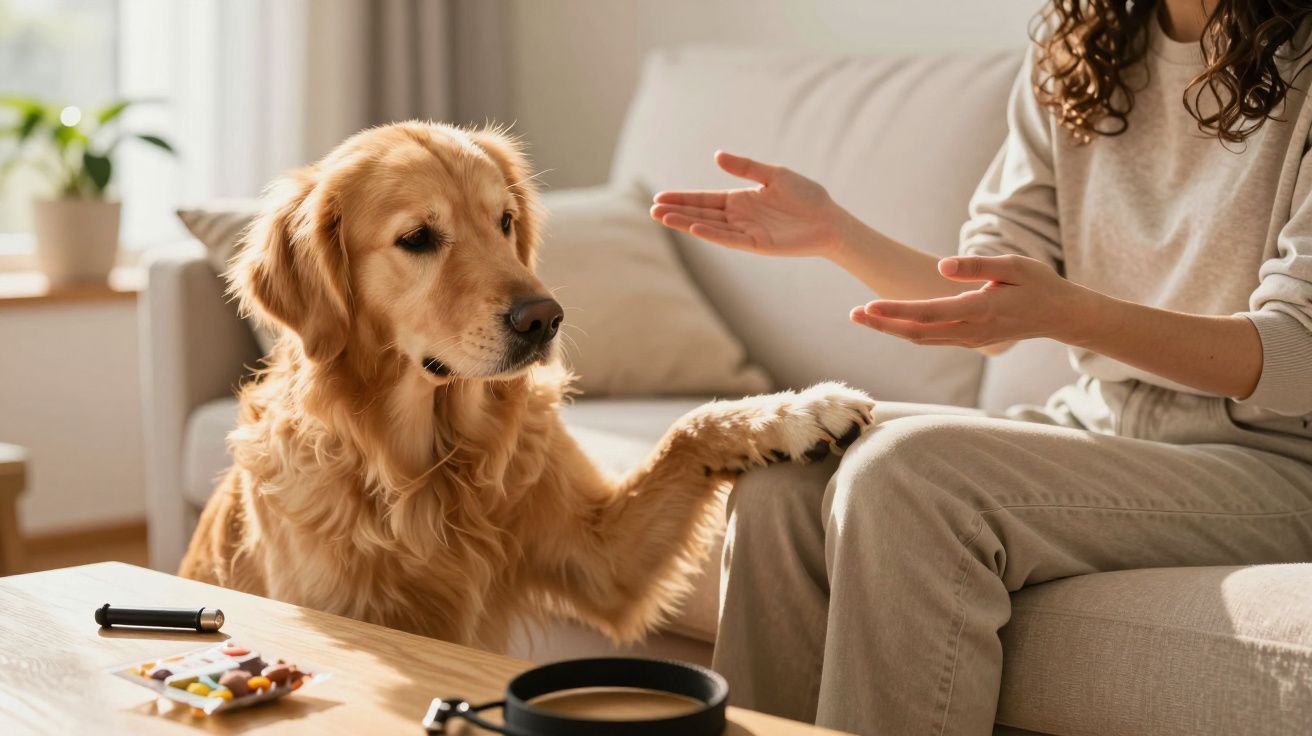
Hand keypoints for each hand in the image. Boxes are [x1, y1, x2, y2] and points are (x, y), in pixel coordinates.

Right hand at [650, 151, 851, 257]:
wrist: (830, 219)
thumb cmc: (806, 196)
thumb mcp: (774, 174)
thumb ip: (745, 167)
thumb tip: (716, 157)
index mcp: (740, 200)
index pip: (704, 199)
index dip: (682, 198)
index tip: (659, 197)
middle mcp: (739, 217)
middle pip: (700, 214)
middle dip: (676, 211)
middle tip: (652, 209)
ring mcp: (746, 232)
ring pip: (709, 227)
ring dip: (686, 223)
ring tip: (662, 218)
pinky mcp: (756, 244)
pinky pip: (729, 239)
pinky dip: (711, 234)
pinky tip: (694, 228)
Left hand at [850, 254, 1097, 348]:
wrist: (1060, 315)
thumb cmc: (1039, 285)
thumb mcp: (1014, 266)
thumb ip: (977, 267)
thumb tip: (942, 267)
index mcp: (979, 310)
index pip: (927, 313)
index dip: (895, 312)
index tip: (868, 307)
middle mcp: (970, 331)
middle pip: (916, 332)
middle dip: (882, 325)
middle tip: (852, 315)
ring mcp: (969, 340)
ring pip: (922, 339)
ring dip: (891, 330)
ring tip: (863, 317)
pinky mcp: (969, 340)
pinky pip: (932, 338)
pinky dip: (908, 331)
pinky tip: (891, 322)